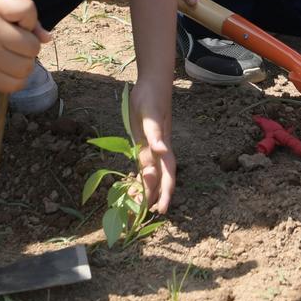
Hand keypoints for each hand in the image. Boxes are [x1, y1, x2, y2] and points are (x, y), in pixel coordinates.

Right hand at [0, 0, 45, 91]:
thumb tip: (48, 38)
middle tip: (12, 44)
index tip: (18, 23)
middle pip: (33, 45)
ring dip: (24, 64)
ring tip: (9, 58)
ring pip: (27, 66)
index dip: (29, 19)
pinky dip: (17, 79)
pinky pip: (17, 84)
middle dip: (28, 46)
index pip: (28, 9)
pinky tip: (6, 70)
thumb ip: (24, 17)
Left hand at [129, 77, 176, 213]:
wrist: (152, 84)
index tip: (162, 209)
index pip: (167, 175)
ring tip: (137, 206)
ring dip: (146, 190)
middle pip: (160, 179)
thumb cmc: (151, 98)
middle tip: (144, 215)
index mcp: (163, 147)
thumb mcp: (150, 116)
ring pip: (152, 175)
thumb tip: (162, 151)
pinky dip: (139, 177)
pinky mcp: (144, 144)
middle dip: (155, 197)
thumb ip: (155, 134)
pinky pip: (143, 165)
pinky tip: (133, 185)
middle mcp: (160, 151)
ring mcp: (153, 148)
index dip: (166, 193)